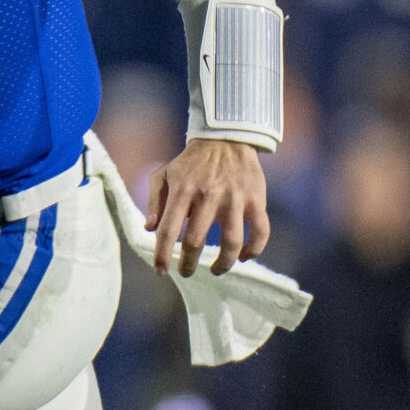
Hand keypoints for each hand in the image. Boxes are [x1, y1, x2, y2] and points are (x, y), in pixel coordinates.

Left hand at [146, 137, 269, 274]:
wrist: (226, 137)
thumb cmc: (190, 162)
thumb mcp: (164, 175)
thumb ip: (154, 201)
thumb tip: (149, 229)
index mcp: (182, 191)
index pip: (168, 230)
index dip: (163, 255)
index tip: (160, 271)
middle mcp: (208, 196)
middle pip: (196, 241)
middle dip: (188, 264)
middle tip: (186, 272)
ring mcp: (235, 199)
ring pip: (231, 242)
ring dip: (222, 263)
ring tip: (215, 270)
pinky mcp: (256, 199)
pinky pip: (260, 231)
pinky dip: (254, 249)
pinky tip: (244, 257)